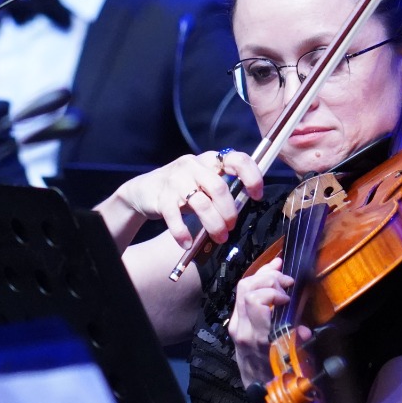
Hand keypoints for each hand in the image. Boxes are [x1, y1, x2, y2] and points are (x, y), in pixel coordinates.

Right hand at [108, 148, 263, 247]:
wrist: (144, 191)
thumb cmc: (183, 189)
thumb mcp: (204, 183)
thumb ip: (222, 190)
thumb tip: (245, 209)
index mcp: (209, 160)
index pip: (236, 159)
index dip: (251, 176)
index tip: (257, 195)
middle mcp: (193, 165)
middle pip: (219, 188)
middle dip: (229, 212)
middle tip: (231, 227)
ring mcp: (176, 179)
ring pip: (201, 203)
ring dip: (213, 224)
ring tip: (218, 237)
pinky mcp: (161, 196)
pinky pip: (174, 217)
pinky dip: (182, 232)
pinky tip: (186, 243)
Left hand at [227, 257, 304, 387]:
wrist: (257, 387)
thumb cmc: (278, 374)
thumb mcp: (290, 362)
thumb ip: (295, 343)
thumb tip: (304, 331)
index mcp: (256, 336)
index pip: (255, 301)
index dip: (272, 291)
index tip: (288, 296)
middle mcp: (242, 328)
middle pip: (246, 288)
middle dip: (268, 277)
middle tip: (286, 281)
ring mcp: (237, 324)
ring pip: (243, 288)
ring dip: (262, 276)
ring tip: (279, 275)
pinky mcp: (236, 322)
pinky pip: (243, 295)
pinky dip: (257, 282)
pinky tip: (270, 276)